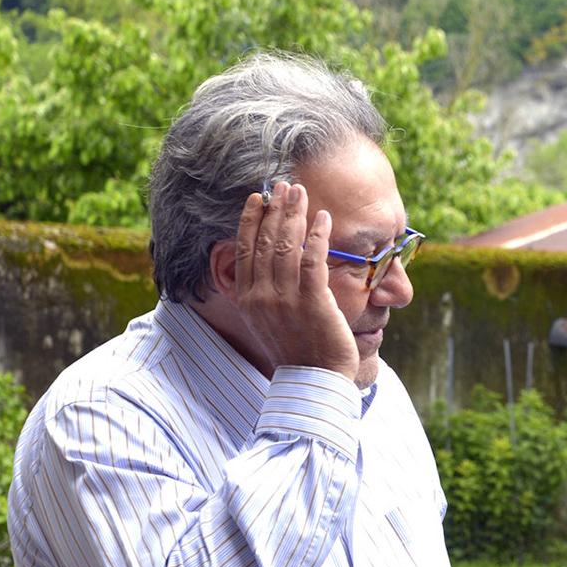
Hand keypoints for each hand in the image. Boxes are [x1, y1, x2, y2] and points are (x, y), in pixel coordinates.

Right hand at [226, 181, 359, 381]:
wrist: (314, 382)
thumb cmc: (296, 350)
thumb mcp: (267, 320)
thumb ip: (262, 292)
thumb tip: (262, 264)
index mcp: (247, 299)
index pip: (243, 249)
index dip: (250, 219)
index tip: (257, 197)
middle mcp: (262, 297)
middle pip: (264, 241)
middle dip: (274, 209)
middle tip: (284, 185)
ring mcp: (286, 300)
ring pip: (286, 246)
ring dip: (294, 215)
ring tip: (301, 192)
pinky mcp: (313, 303)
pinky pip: (313, 260)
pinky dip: (317, 235)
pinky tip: (323, 218)